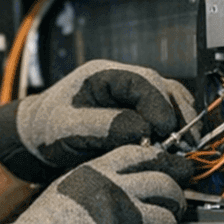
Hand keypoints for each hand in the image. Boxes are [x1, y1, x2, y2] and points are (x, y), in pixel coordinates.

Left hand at [0, 60, 195, 183]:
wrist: (37, 138)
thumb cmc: (47, 130)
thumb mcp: (68, 128)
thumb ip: (103, 127)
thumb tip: (141, 130)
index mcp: (102, 75)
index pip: (142, 81)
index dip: (157, 104)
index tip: (165, 130)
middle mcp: (122, 80)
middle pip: (163, 89)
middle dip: (176, 116)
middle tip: (184, 143)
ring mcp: (132, 96)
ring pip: (169, 100)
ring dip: (181, 122)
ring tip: (186, 148)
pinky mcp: (138, 112)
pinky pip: (165, 115)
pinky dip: (175, 129)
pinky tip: (178, 148)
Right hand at [0, 144, 196, 223]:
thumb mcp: (64, 191)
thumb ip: (96, 184)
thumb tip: (123, 188)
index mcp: (99, 172)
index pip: (144, 156)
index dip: (164, 163)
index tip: (175, 172)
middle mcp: (118, 190)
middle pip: (167, 186)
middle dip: (172, 203)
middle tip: (167, 216)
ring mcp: (130, 219)